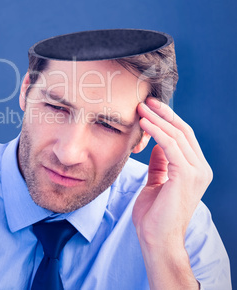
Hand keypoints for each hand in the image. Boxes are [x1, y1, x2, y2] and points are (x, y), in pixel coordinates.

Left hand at [133, 97, 212, 285]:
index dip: (167, 119)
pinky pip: (171, 146)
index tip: (150, 107)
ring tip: (140, 108)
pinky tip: (144, 123)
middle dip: (164, 113)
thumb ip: (160, 163)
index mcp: (195, 169)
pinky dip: (157, 131)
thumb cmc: (154, 213)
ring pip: (177, 136)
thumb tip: (156, 145)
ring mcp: (196, 172)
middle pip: (183, 131)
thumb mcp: (157, 181)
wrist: (156, 239)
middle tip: (145, 101)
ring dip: (157, 119)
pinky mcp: (186, 176)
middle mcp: (200, 168)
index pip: (183, 136)